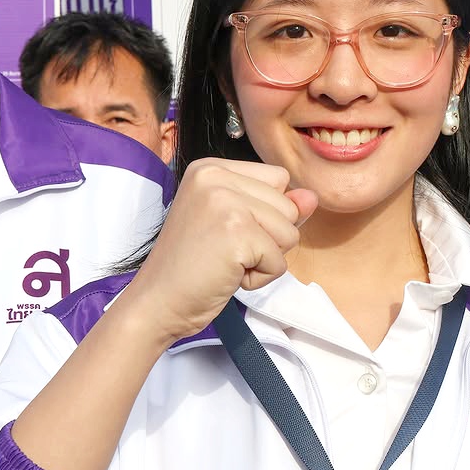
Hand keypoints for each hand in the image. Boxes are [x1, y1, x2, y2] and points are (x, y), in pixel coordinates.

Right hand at [128, 158, 317, 342]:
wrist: (157, 302)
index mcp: (211, 167)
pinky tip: (227, 275)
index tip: (226, 230)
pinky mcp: (237, 234)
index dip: (266, 213)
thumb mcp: (234, 225)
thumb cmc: (192, 266)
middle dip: (267, 238)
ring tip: (226, 261)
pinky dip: (259, 278)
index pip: (279, 178)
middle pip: (288, 205)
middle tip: (223, 250)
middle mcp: (216, 176)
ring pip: (290, 232)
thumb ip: (275, 207)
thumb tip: (312, 197)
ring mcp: (226, 203)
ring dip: (264, 258)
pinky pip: (279, 261)